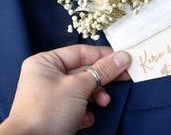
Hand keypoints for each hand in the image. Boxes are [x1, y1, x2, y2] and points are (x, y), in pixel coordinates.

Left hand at [0, 45, 130, 134]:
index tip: (122, 57)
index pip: (80, 52)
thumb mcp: (79, 86)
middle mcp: (48, 75)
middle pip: (83, 70)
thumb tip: (123, 57)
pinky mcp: (56, 110)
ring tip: (104, 102)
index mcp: (47, 62)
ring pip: (82, 87)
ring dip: (96, 95)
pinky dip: (85, 109)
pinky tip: (86, 118)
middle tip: (124, 76)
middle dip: (102, 77)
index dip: (103, 54)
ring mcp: (52, 94)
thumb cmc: (49, 111)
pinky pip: (76, 103)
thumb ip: (102, 70)